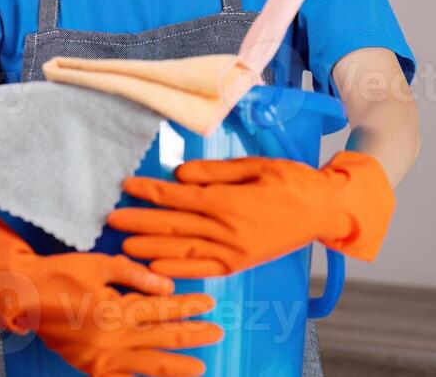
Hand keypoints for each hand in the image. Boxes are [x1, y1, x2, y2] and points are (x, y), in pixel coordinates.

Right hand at [0, 190, 221, 375]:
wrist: (23, 298)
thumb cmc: (62, 273)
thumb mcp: (101, 264)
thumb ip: (136, 276)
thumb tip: (167, 287)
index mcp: (116, 309)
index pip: (163, 308)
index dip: (190, 306)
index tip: (211, 302)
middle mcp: (112, 338)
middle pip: (164, 337)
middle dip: (194, 335)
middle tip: (218, 332)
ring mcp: (101, 357)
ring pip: (149, 365)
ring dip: (178, 366)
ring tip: (200, 366)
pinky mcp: (90, 368)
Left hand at [105, 151, 395, 277]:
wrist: (324, 211)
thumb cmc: (293, 182)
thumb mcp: (257, 165)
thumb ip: (216, 172)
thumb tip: (179, 174)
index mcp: (230, 201)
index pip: (179, 197)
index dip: (150, 192)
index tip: (126, 186)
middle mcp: (228, 230)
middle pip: (174, 226)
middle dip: (140, 222)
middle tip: (111, 218)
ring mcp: (233, 251)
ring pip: (183, 250)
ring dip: (151, 249)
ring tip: (123, 246)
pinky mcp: (240, 264)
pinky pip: (203, 270)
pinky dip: (178, 271)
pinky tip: (158, 269)